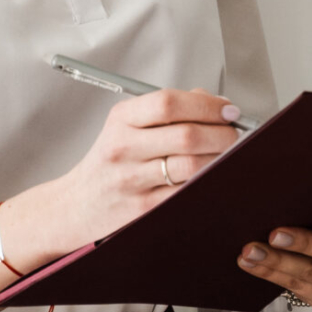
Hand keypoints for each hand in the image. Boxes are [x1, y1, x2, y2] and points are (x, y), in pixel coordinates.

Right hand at [48, 89, 240, 265]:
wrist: (77, 203)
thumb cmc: (113, 159)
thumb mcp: (129, 124)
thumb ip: (171, 109)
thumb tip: (217, 104)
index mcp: (122, 119)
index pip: (168, 103)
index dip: (207, 105)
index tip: (228, 110)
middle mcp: (123, 147)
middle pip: (187, 136)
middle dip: (222, 133)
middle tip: (233, 133)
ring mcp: (132, 179)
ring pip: (192, 166)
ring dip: (219, 158)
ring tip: (224, 154)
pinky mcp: (143, 207)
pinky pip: (186, 191)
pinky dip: (206, 181)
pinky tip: (210, 175)